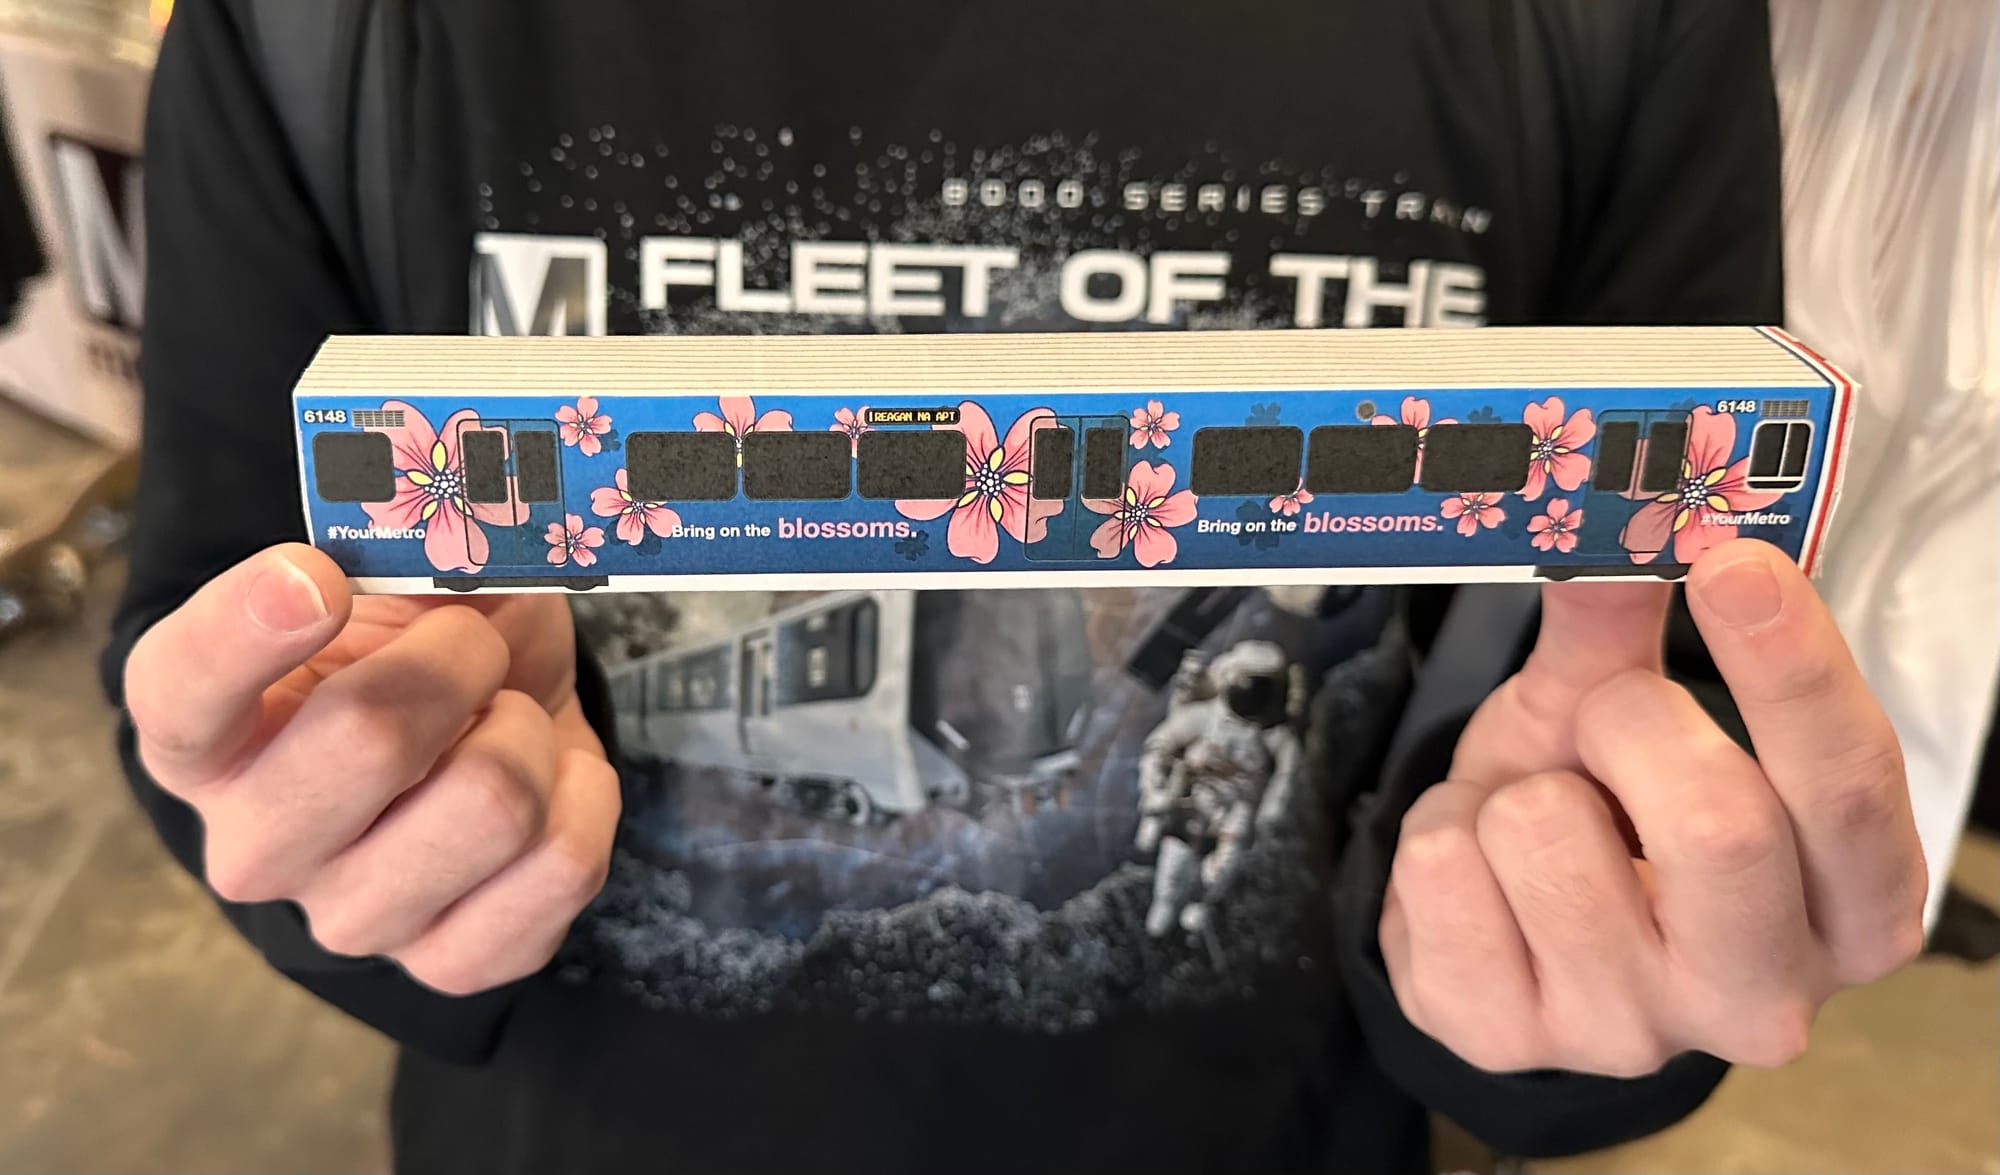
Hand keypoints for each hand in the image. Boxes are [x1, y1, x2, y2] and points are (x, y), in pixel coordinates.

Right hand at [124, 544, 620, 994]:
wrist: (494, 725)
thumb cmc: (427, 643)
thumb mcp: (400, 571)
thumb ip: (402, 538)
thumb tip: (464, 522)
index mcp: (201, 735)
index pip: (181, 690)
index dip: (251, 626)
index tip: (320, 575)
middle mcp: (253, 845)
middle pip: (370, 739)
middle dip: (460, 660)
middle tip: (472, 647)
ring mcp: (352, 918)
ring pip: (491, 803)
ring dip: (530, 732)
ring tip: (510, 719)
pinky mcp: (452, 962)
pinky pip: (562, 866)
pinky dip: (587, 797)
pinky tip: (559, 778)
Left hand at [1381, 538, 1925, 1076]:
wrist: (1492, 921)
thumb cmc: (1598, 811)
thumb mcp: (1623, 709)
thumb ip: (1628, 626)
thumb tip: (1623, 522)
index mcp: (1847, 910)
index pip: (1853, 788)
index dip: (1793, 668)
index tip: (1732, 563)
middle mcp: (1761, 994)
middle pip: (1720, 825)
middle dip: (1631, 726)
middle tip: (1600, 716)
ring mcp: (1628, 1032)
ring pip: (1549, 834)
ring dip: (1514, 788)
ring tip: (1526, 815)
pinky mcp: (1502, 1038)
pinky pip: (1443, 871)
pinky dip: (1440, 831)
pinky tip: (1473, 868)